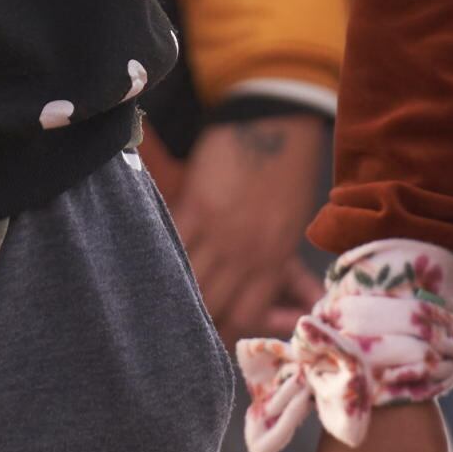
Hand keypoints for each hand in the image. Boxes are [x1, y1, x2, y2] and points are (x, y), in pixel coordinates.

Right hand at [170, 111, 333, 343]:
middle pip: (213, 307)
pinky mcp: (196, 204)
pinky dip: (162, 256)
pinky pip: (172, 244)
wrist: (278, 121)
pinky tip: (153, 263)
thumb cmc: (292, 172)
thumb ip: (285, 267)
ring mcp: (219, 230)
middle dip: (197, 318)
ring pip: (189, 281)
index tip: (212, 331)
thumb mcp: (296, 226)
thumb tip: (299, 305)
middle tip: (181, 319)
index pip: (245, 316)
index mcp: (274, 259)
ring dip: (176, 292)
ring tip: (162, 298)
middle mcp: (246, 253)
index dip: (226, 331)